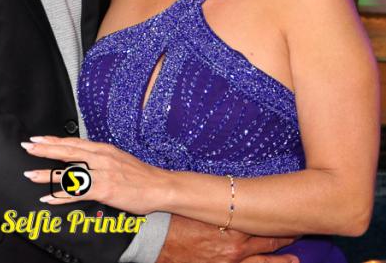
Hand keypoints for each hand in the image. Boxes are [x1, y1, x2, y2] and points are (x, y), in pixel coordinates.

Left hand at [22, 135, 166, 214]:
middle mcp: (100, 157)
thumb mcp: (117, 159)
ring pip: (69, 172)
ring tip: (30, 174)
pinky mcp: (104, 189)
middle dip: (45, 149)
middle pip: (67, 151)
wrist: (159, 186)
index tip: (37, 138)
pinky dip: (62, 196)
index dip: (54, 140)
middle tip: (27, 147)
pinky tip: (49, 198)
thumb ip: (98, 157)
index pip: (73, 142)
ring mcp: (102, 173)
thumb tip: (81, 158)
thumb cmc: (139, 175)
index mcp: (103, 149)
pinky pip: (78, 192)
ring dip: (47, 174)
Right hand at [156, 214, 297, 262]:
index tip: (290, 214)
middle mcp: (236, 248)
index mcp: (232, 226)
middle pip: (268, 244)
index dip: (279, 220)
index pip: (266, 224)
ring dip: (280, 262)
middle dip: (284, 238)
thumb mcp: (198, 204)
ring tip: (294, 260)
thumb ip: (218, 204)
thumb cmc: (173, 217)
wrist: (153, 238)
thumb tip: (228, 197)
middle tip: (299, 231)